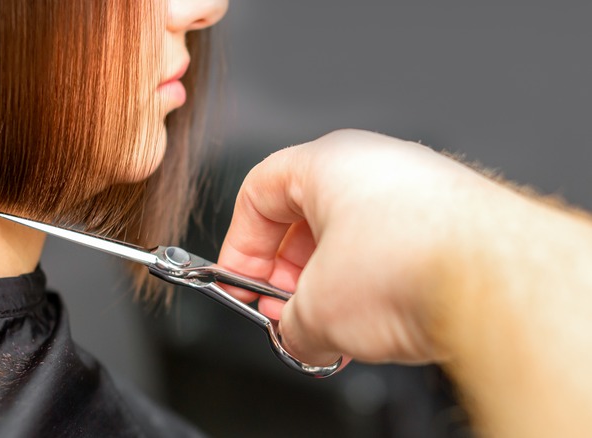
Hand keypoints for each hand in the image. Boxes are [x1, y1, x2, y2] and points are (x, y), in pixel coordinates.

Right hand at [218, 129, 503, 365]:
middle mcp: (375, 164)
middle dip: (290, 273)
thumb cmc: (408, 264)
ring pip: (354, 237)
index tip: (240, 283)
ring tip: (333, 327)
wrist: (495, 278)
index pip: (258, 192)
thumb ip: (288, 325)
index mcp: (327, 162)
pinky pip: (396, 249)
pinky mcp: (455, 220)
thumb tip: (296, 337)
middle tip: (286, 313)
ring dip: (334, 285)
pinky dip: (377, 285)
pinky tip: (378, 322)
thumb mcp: (316, 308)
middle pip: (308, 217)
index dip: (240, 245)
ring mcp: (420, 189)